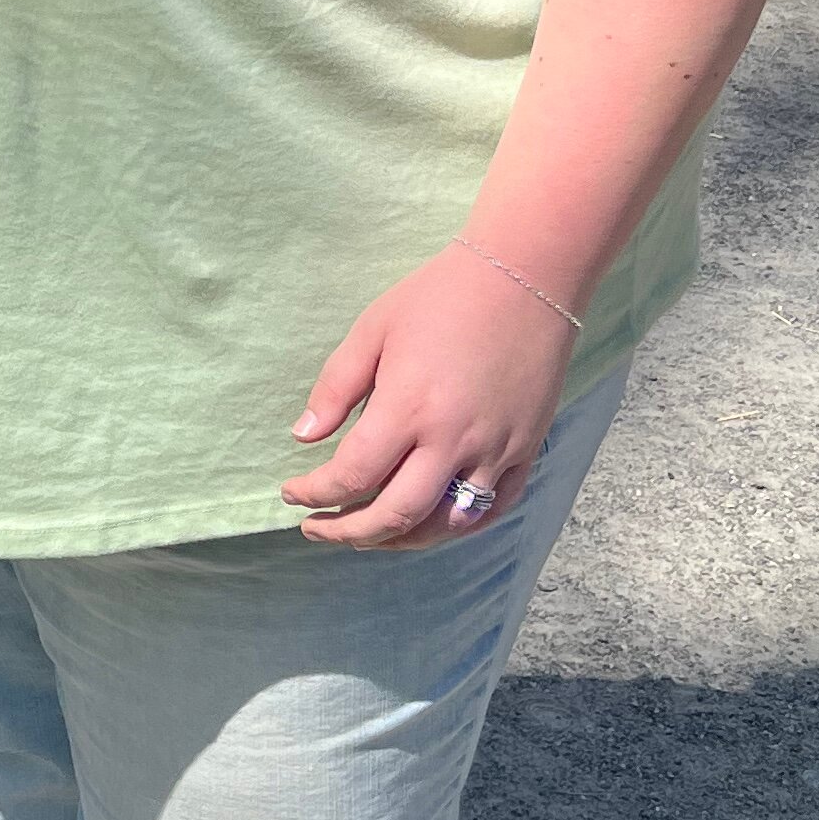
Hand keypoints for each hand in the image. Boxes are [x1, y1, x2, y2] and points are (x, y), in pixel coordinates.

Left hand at [280, 243, 579, 548]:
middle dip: (349, 533)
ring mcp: (495, 452)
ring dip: (400, 540)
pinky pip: (492, 511)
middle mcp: (453, 441)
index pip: (351, 476)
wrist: (524, 279)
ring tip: (367, 534)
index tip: (292, 493)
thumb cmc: (439, 298)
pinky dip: (455, 528)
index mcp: (408, 409)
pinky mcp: (526, 451)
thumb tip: (303, 437)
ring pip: (445, 525)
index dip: (315, 494)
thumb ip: (335, 388)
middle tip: (318, 529)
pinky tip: (428, 523)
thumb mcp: (372, 330)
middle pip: (395, 516)